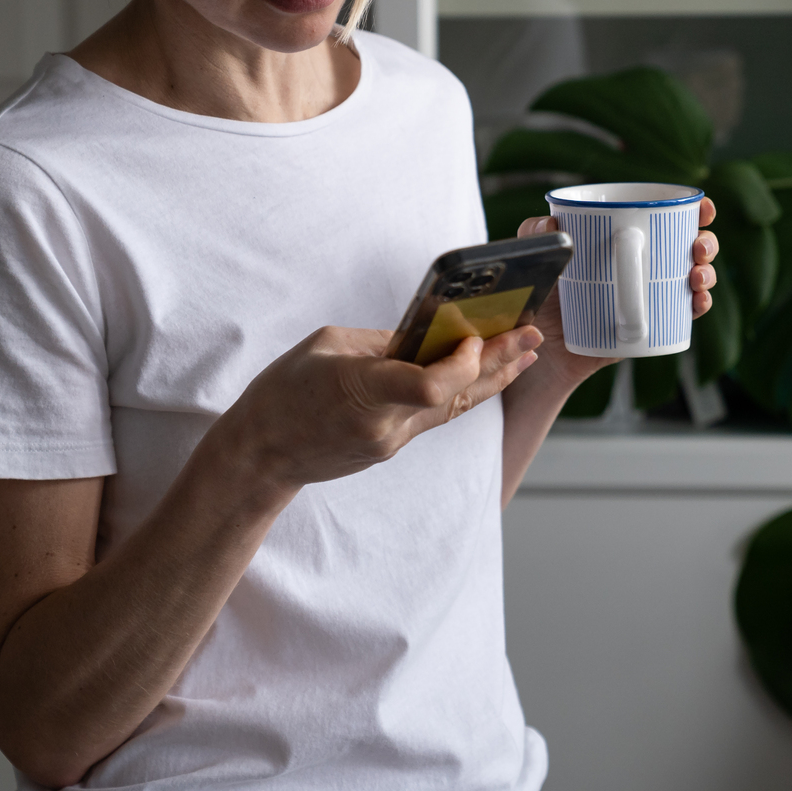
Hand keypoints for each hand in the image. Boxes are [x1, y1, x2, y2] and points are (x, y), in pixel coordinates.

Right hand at [211, 324, 542, 495]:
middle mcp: (385, 424)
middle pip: (456, 396)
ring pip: (453, 408)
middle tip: (531, 335)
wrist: (260, 456)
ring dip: (491, 379)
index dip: (462, 362)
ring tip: (525, 354)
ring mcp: (391, 441)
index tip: (474, 336)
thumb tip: (425, 334)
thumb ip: (380, 341)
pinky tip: (486, 375)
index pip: (431, 386)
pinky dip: (463, 392)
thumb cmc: (282, 393)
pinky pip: (436, 416)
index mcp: (362, 391)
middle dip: (498, 363)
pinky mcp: (391, 447)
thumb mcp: (325, 346)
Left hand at [515, 197, 718, 391]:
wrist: (543, 349)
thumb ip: (533, 233)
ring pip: (696, 277)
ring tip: (695, 277)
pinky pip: (686, 313)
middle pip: (692, 245)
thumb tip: (551, 222)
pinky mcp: (654, 323)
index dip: (695, 210)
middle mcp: (647, 262)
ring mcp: (654, 293)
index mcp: (627, 237)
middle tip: (696, 249)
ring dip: (707, 274)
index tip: (704, 208)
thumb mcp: (537, 260)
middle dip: (706, 242)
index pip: (668, 217)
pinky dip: (699, 305)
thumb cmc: (542, 297)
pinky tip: (697, 302)